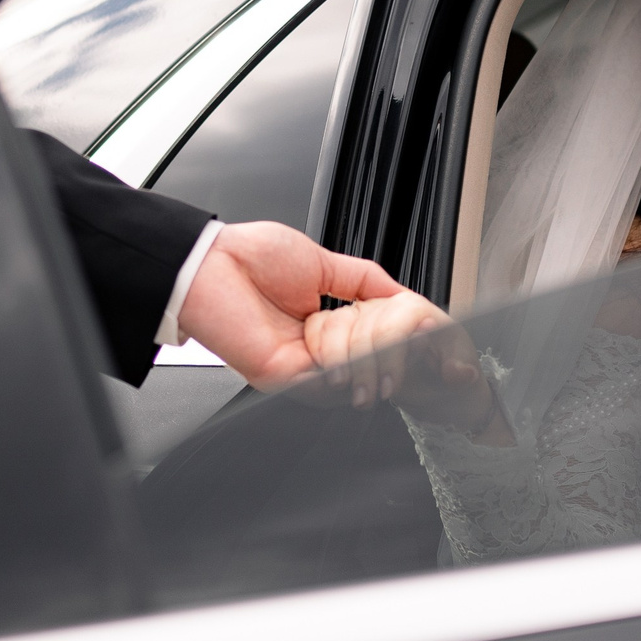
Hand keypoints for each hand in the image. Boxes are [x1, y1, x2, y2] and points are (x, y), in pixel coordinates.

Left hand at [176, 221, 403, 389]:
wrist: (209, 263)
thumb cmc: (251, 258)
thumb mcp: (325, 263)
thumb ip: (366, 282)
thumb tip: (406, 297)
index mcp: (326, 327)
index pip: (377, 345)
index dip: (407, 339)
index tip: (431, 330)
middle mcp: (316, 353)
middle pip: (374, 368)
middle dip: (404, 352)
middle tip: (422, 334)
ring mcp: (302, 369)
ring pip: (358, 380)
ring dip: (383, 357)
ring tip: (400, 337)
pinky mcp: (286, 378)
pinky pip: (331, 383)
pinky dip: (357, 363)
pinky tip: (372, 345)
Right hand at [300, 292, 507, 438]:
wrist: (434, 380)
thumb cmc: (447, 368)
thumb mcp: (460, 370)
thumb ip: (459, 369)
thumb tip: (458, 371)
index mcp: (414, 308)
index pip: (393, 327)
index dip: (388, 359)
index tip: (388, 389)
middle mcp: (383, 305)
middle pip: (360, 329)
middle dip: (361, 368)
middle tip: (365, 399)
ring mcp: (358, 314)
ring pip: (334, 326)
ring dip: (335, 363)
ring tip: (344, 392)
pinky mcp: (339, 326)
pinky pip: (317, 330)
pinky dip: (317, 355)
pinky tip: (326, 379)